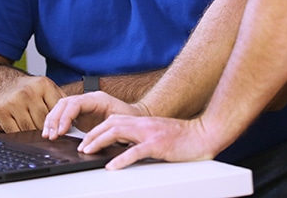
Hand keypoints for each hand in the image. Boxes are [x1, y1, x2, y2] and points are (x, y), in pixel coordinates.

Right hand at [0, 75, 65, 131]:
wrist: (3, 81)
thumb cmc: (28, 88)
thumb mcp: (46, 88)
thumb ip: (60, 100)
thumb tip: (75, 120)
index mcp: (43, 85)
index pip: (56, 112)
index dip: (59, 124)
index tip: (61, 132)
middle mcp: (28, 92)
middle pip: (42, 122)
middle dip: (46, 130)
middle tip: (49, 136)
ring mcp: (13, 101)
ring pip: (29, 129)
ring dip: (33, 134)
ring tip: (36, 134)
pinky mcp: (1, 111)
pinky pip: (14, 131)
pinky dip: (19, 135)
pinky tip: (22, 132)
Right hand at [42, 92, 145, 139]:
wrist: (136, 118)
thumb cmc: (130, 120)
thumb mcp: (119, 124)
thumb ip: (105, 130)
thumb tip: (91, 142)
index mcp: (97, 99)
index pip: (75, 103)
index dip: (66, 117)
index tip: (61, 131)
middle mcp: (88, 99)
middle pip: (64, 104)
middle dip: (55, 119)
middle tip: (51, 135)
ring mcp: (83, 105)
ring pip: (61, 108)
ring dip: (52, 121)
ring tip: (48, 135)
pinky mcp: (80, 114)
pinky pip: (63, 114)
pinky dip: (56, 123)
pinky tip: (52, 132)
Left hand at [79, 115, 219, 169]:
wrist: (204, 134)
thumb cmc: (184, 138)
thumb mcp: (159, 134)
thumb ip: (143, 137)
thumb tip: (126, 146)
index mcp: (143, 122)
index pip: (114, 120)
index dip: (98, 129)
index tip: (87, 139)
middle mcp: (144, 124)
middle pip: (111, 124)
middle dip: (93, 135)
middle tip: (82, 146)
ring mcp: (150, 134)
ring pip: (118, 132)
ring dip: (100, 141)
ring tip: (88, 151)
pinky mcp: (158, 145)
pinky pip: (135, 151)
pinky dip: (121, 159)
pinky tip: (112, 166)